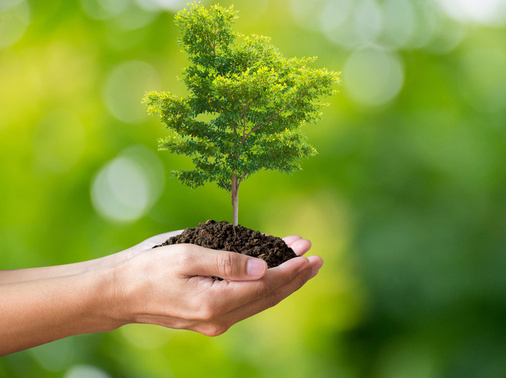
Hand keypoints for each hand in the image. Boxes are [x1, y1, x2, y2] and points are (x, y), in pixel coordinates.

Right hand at [108, 235, 321, 335]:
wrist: (118, 293)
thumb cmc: (149, 268)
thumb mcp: (187, 255)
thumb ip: (227, 261)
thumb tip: (262, 268)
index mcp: (215, 303)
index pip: (265, 286)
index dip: (291, 270)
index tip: (310, 255)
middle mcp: (219, 318)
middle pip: (267, 296)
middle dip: (294, 277)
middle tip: (316, 259)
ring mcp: (215, 321)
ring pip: (259, 301)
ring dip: (283, 282)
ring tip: (303, 265)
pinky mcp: (210, 317)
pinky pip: (246, 302)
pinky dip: (264, 287)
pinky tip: (274, 274)